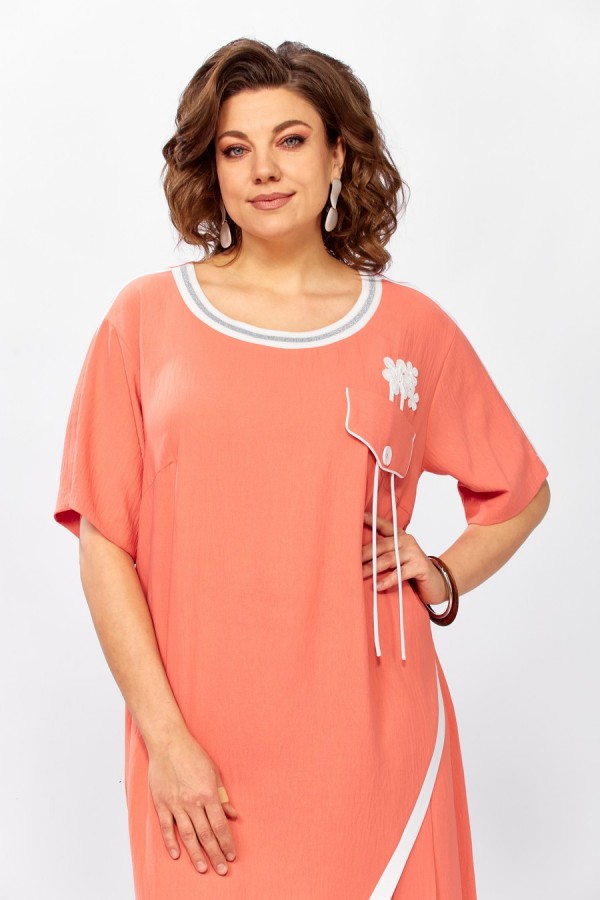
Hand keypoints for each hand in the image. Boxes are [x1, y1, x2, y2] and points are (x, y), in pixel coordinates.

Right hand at [148, 729, 238, 875]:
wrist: (168, 743)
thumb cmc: (193, 755)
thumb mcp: (213, 772)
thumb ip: (222, 796)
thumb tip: (233, 815)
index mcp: (207, 794)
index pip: (219, 825)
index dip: (226, 842)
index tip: (231, 855)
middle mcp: (192, 802)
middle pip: (206, 834)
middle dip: (215, 854)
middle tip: (222, 869)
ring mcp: (175, 804)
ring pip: (187, 835)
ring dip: (196, 854)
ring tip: (204, 868)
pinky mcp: (161, 803)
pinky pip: (167, 828)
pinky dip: (171, 842)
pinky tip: (177, 855)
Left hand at [362, 511, 447, 607]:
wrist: (438, 582)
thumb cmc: (412, 570)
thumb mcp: (398, 558)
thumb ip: (384, 554)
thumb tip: (358, 558)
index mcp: (400, 536)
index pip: (384, 525)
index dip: (371, 520)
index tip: (358, 515)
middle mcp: (406, 541)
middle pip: (380, 546)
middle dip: (363, 555)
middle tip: (348, 562)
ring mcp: (414, 552)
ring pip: (387, 559)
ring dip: (372, 568)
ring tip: (359, 574)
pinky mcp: (420, 566)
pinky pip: (400, 573)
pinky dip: (388, 580)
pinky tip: (378, 585)